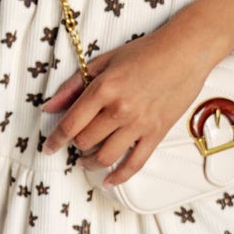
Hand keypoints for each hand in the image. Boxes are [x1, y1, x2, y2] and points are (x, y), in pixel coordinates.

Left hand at [40, 25, 219, 187]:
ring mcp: (139, 124)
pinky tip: (108, 181)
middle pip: (85, 141)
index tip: (48, 147)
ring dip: (90, 164)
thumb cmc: (146, 52)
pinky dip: (118, 176)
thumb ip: (73, 85)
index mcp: (103, 88)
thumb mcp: (104, 61)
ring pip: (105, 157)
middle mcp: (119, 109)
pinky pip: (134, 164)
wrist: (185, 51)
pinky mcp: (156, 133)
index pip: (71, 123)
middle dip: (75, 146)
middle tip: (75, 143)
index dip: (55, 139)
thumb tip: (49, 107)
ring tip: (86, 162)